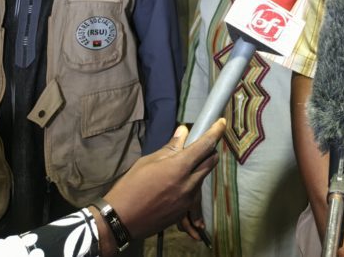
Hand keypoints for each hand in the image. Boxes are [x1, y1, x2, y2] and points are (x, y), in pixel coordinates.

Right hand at [103, 119, 223, 240]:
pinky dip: (189, 185)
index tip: (222, 122)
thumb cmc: (130, 187)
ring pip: (202, 178)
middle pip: (211, 162)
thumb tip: (184, 131)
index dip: (216, 132)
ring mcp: (188, 199)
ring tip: (181, 168)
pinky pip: (194, 194)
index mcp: (179, 167)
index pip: (205, 145)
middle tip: (200, 146)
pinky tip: (174, 186)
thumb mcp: (148, 162)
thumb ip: (170, 148)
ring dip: (198, 169)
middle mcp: (189, 183)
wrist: (120, 220)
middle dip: (209, 151)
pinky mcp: (184, 211)